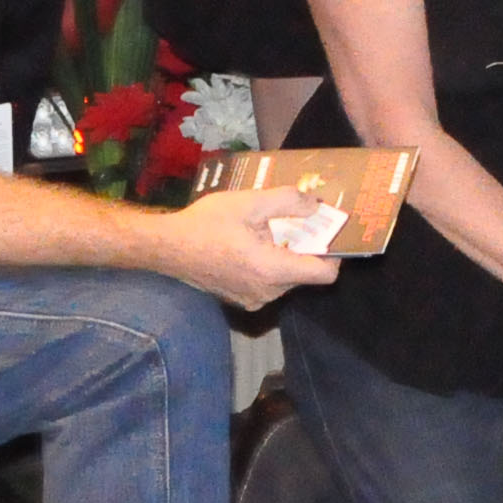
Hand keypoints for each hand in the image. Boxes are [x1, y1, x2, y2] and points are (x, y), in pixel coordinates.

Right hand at [151, 187, 347, 307]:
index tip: (329, 232)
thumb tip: (317, 205)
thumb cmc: (206, 223)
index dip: (335, 254)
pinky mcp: (242, 300)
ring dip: (286, 254)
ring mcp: (254, 300)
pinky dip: (270, 265)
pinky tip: (252, 244)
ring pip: (287, 278)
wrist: (167, 247)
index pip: (324, 275)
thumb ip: (288, 201)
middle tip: (295, 221)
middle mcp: (267, 293)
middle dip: (306, 247)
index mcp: (272, 271)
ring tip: (268, 230)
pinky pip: (270, 283)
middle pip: (305, 273)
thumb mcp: (249, 202)